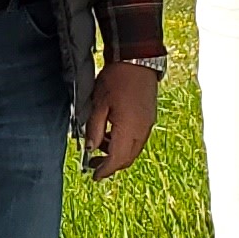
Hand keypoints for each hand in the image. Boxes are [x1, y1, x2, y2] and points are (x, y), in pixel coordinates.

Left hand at [81, 63, 160, 178]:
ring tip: (99, 146)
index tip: (94, 176)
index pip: (116, 159)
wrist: (137, 61)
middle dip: (110, 165)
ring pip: (133, 150)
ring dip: (117, 154)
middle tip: (93, 165)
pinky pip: (137, 139)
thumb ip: (94, 128)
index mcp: (129, 128)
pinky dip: (124, 144)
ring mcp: (148, 124)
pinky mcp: (149, 118)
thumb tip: (90, 149)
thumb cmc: (116, 79)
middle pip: (127, 158)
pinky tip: (111, 134)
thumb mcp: (98, 104)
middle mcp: (141, 130)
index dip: (104, 170)